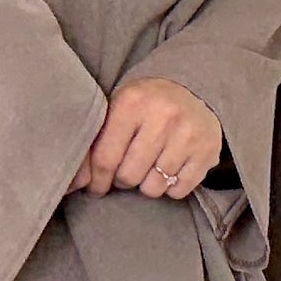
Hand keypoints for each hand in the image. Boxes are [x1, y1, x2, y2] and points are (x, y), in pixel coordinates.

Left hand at [66, 76, 223, 200]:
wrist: (195, 89)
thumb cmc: (146, 105)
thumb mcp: (117, 110)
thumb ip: (93, 145)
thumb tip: (73, 185)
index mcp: (132, 103)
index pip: (105, 158)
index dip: (97, 181)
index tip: (96, 187)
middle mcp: (163, 116)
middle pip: (129, 176)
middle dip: (123, 180)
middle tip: (127, 170)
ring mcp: (188, 135)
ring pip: (154, 188)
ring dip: (147, 185)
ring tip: (149, 167)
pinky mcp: (207, 151)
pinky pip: (178, 190)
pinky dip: (170, 187)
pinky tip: (170, 168)